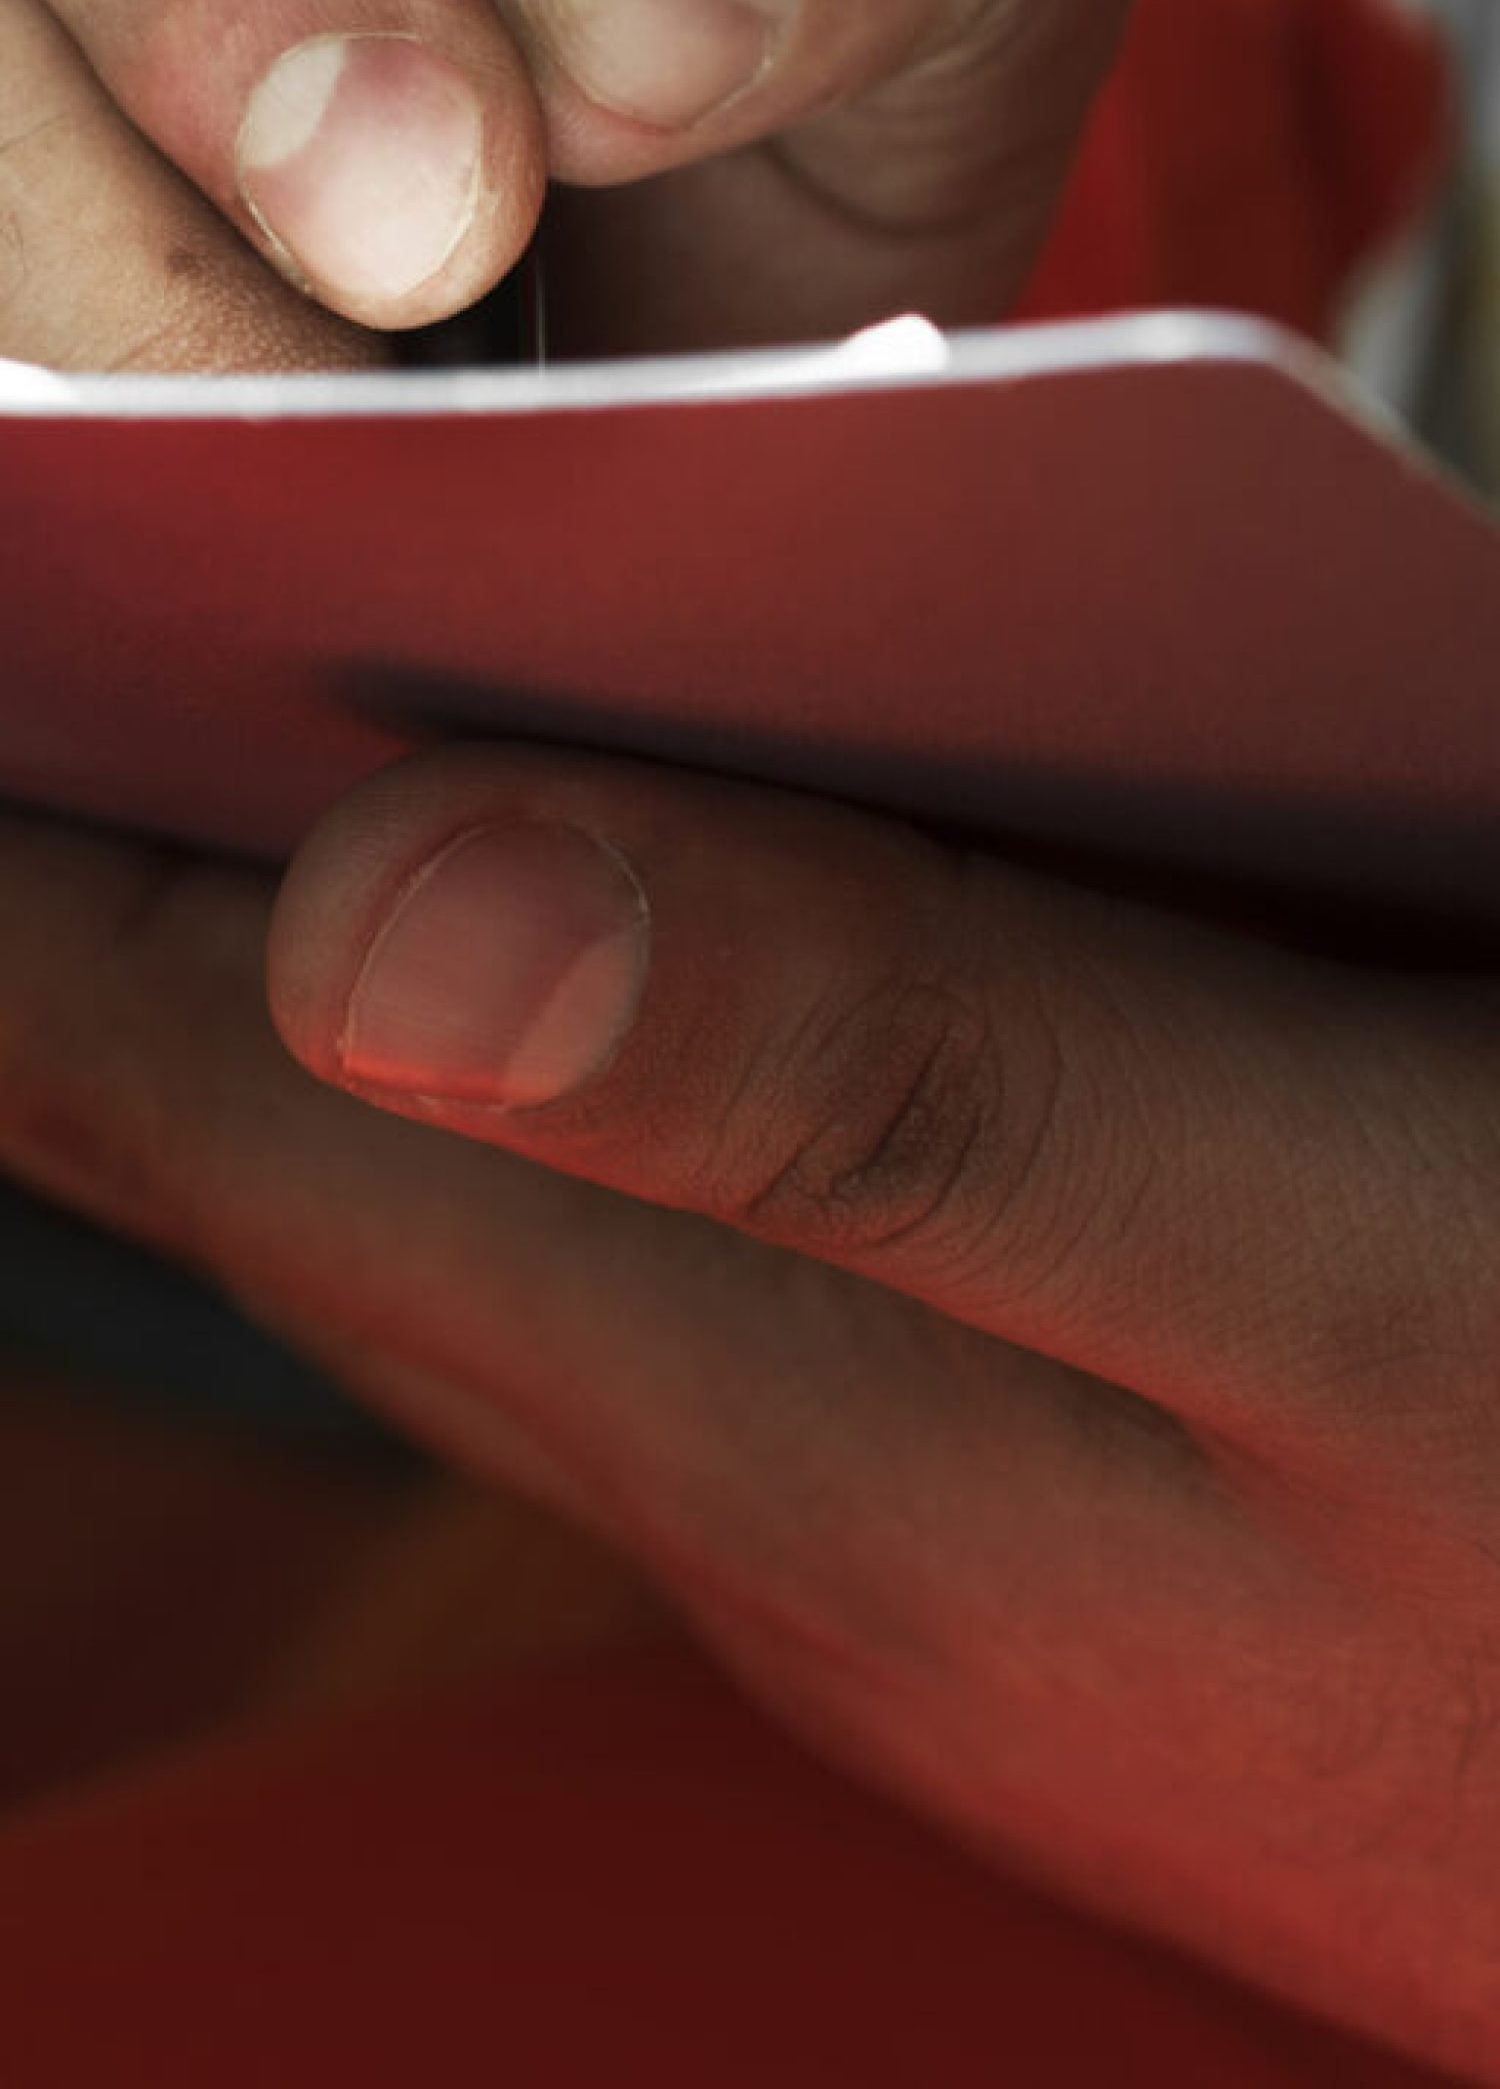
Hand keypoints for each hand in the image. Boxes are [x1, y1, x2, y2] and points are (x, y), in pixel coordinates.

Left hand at [0, 762, 1494, 2074]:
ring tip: (153, 727)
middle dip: (76, 880)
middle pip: (284, 1149)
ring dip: (279, 967)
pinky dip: (547, 1041)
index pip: (207, 1102)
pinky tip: (569, 934)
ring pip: (467, 1209)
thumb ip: (902, 1079)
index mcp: (794, 1411)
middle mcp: (784, 1489)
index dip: (8, 860)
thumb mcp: (1360, 1266)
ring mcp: (920, 1516)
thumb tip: (379, 907)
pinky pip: (684, 1239)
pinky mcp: (1071, 1477)